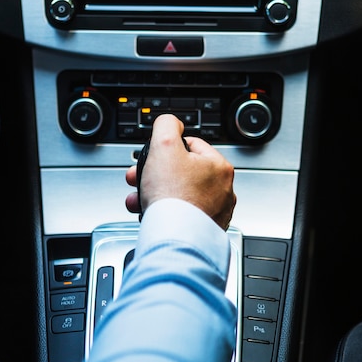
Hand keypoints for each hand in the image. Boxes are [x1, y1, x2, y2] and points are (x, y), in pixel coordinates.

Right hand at [125, 114, 235, 230]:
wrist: (174, 238)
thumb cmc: (172, 196)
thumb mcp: (164, 144)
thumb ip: (167, 125)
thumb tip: (171, 123)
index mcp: (219, 166)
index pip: (190, 146)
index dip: (165, 150)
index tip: (152, 158)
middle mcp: (222, 190)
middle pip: (182, 173)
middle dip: (154, 175)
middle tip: (138, 179)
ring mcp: (215, 212)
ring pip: (179, 195)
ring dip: (155, 194)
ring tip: (138, 200)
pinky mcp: (204, 230)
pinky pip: (182, 215)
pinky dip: (165, 213)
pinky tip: (151, 215)